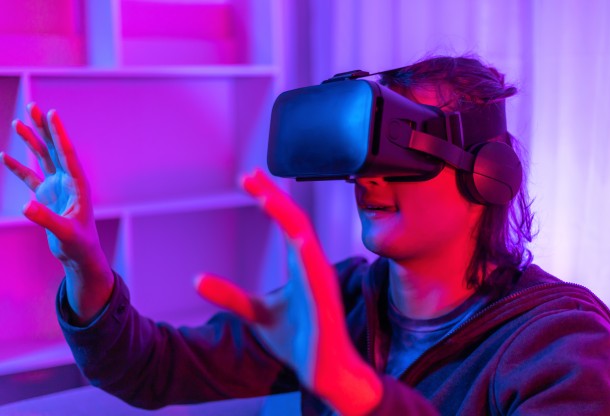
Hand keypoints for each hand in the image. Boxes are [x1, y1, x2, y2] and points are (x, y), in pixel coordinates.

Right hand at [1, 103, 112, 322]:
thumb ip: (46, 219)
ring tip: (17, 122)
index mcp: (78, 185)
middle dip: (44, 128)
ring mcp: (57, 187)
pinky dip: (17, 166)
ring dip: (31, 141)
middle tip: (33, 107)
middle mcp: (68, 181)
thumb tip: (25, 206)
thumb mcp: (64, 233)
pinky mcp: (46, 196)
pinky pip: (30, 177)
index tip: (52, 113)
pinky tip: (4, 155)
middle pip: (55, 149)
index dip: (59, 134)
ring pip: (42, 158)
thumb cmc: (79, 244)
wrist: (79, 255)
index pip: (67, 154)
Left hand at [195, 169, 381, 415]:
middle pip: (294, 221)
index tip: (247, 178)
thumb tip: (196, 279)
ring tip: (266, 197)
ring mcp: (321, 283)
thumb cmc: (298, 340)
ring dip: (287, 217)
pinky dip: (307, 254)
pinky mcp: (326, 304)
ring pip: (305, 241)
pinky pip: (317, 274)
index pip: (285, 222)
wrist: (325, 373)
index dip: (268, 197)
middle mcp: (313, 267)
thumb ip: (230, 295)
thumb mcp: (257, 313)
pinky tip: (296, 237)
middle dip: (272, 197)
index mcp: (301, 265)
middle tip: (249, 175)